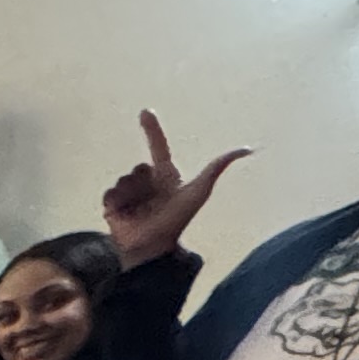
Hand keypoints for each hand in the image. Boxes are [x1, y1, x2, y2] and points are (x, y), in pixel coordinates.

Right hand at [100, 111, 245, 268]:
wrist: (152, 246)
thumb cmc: (177, 220)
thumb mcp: (199, 190)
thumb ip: (218, 167)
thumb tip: (247, 149)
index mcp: (166, 176)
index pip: (159, 147)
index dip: (152, 129)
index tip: (145, 112)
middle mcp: (148, 182)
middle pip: (138, 167)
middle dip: (142, 182)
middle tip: (152, 203)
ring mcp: (130, 193)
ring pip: (123, 179)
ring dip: (130, 195)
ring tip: (139, 211)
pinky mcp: (113, 205)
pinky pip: (110, 193)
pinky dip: (116, 202)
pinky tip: (125, 215)